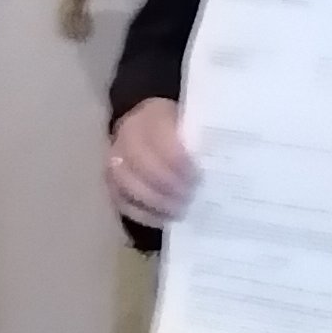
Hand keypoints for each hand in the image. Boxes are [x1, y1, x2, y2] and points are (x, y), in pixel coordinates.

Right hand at [106, 98, 195, 228]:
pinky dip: (142, 213)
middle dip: (167, 185)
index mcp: (152, 114)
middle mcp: (127, 133)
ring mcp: (115, 158)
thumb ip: (202, 141)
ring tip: (180, 211)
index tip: (198, 177)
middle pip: (140, 162)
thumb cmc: (181, 128)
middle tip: (190, 198)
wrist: (151, 126)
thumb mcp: (193, 123)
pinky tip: (164, 219)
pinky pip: (121, 200)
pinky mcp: (111, 180)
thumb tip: (220, 166)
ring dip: (155, 201)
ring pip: (127, 182)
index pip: (160, 138)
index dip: (178, 161)